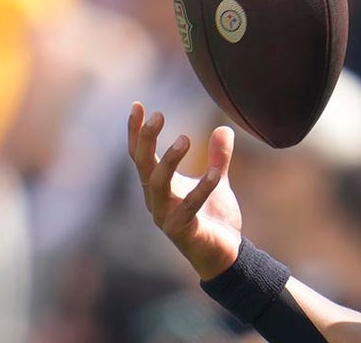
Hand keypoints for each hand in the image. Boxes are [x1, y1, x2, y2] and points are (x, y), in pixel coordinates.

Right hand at [127, 101, 242, 279]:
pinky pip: (189, 207)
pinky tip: (216, 174)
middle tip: (158, 115)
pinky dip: (202, 189)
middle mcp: (155, 200)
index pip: (140, 155)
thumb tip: (224, 129)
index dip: (136, 131)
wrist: (224, 254)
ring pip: (158, 185)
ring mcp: (165, 216)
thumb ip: (219, 157)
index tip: (138, 104)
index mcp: (159, 186)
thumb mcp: (217, 181)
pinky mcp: (182, 231)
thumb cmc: (213, 218)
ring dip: (168, 161)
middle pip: (143, 165)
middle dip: (146, 140)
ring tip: (185, 139)